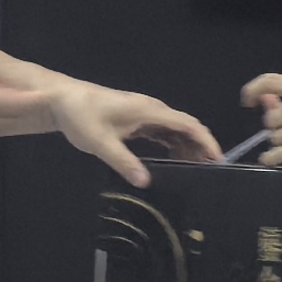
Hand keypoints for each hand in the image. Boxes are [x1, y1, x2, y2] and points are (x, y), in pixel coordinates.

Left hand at [48, 81, 220, 187]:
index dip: (207, 142)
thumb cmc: (81, 116)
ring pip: (175, 130)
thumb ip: (124, 162)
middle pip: (186, 127)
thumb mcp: (100, 142)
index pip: (188, 125)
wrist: (61, 99)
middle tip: (212, 174)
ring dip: (187, 148)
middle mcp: (151, 109)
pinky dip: (173, 146)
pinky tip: (174, 162)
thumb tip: (147, 182)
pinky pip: (162, 132)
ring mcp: (143, 113)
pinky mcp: (135, 119)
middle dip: (201, 147)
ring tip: (198, 172)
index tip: (219, 161)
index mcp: (149, 111)